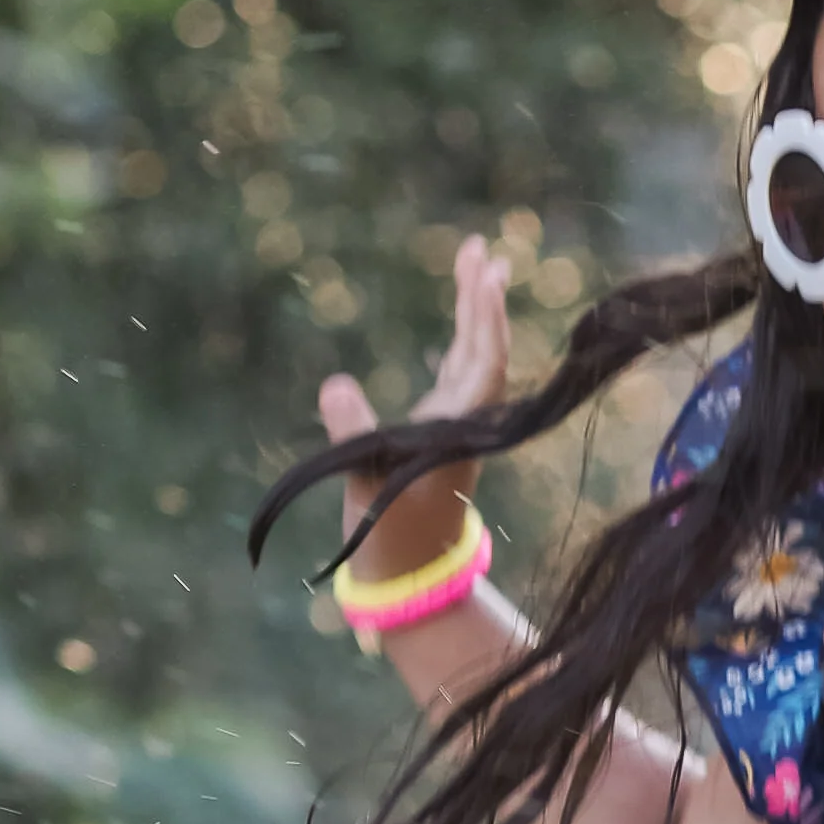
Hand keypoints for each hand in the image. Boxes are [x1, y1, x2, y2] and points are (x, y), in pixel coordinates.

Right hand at [319, 234, 509, 596]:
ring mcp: (455, 425)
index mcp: (457, 431)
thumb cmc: (390, 535)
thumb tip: (336, 386)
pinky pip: (459, 373)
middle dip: (482, 299)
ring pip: (473, 357)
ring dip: (474, 311)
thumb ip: (352, 436)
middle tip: (482, 247)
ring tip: (475, 261)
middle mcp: (465, 422)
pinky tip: (463, 312)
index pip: (482, 364)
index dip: (485, 318)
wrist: (409, 576)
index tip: (486, 273)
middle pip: (484, 349)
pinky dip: (461, 337)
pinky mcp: (441, 431)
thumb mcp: (363, 485)